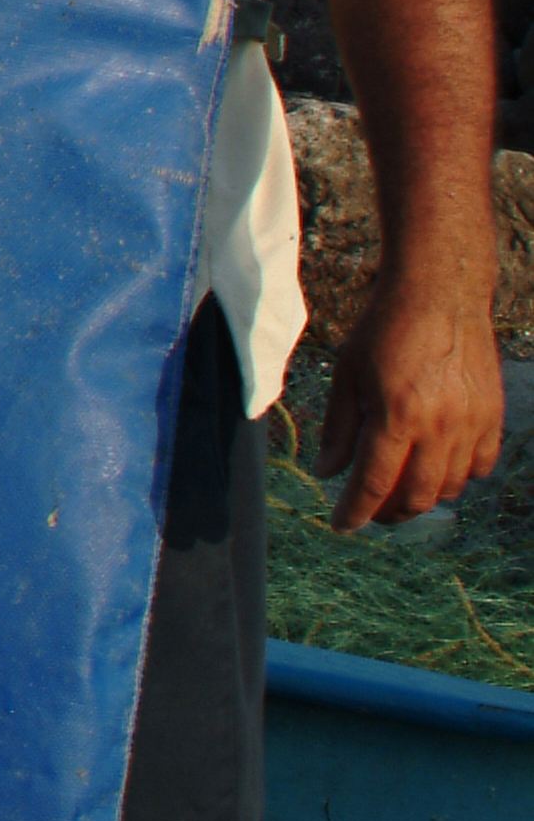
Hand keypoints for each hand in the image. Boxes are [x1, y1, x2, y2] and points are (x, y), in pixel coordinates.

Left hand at [317, 260, 505, 528]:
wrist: (440, 295)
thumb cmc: (384, 329)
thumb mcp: (347, 374)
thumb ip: (339, 428)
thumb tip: (325, 472)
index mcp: (397, 416)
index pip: (374, 483)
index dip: (355, 512)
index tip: (340, 525)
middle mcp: (440, 427)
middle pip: (417, 496)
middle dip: (389, 512)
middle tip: (369, 510)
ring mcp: (473, 424)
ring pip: (450, 487)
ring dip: (423, 496)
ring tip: (399, 488)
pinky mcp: (494, 417)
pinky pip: (481, 466)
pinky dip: (458, 477)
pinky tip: (437, 467)